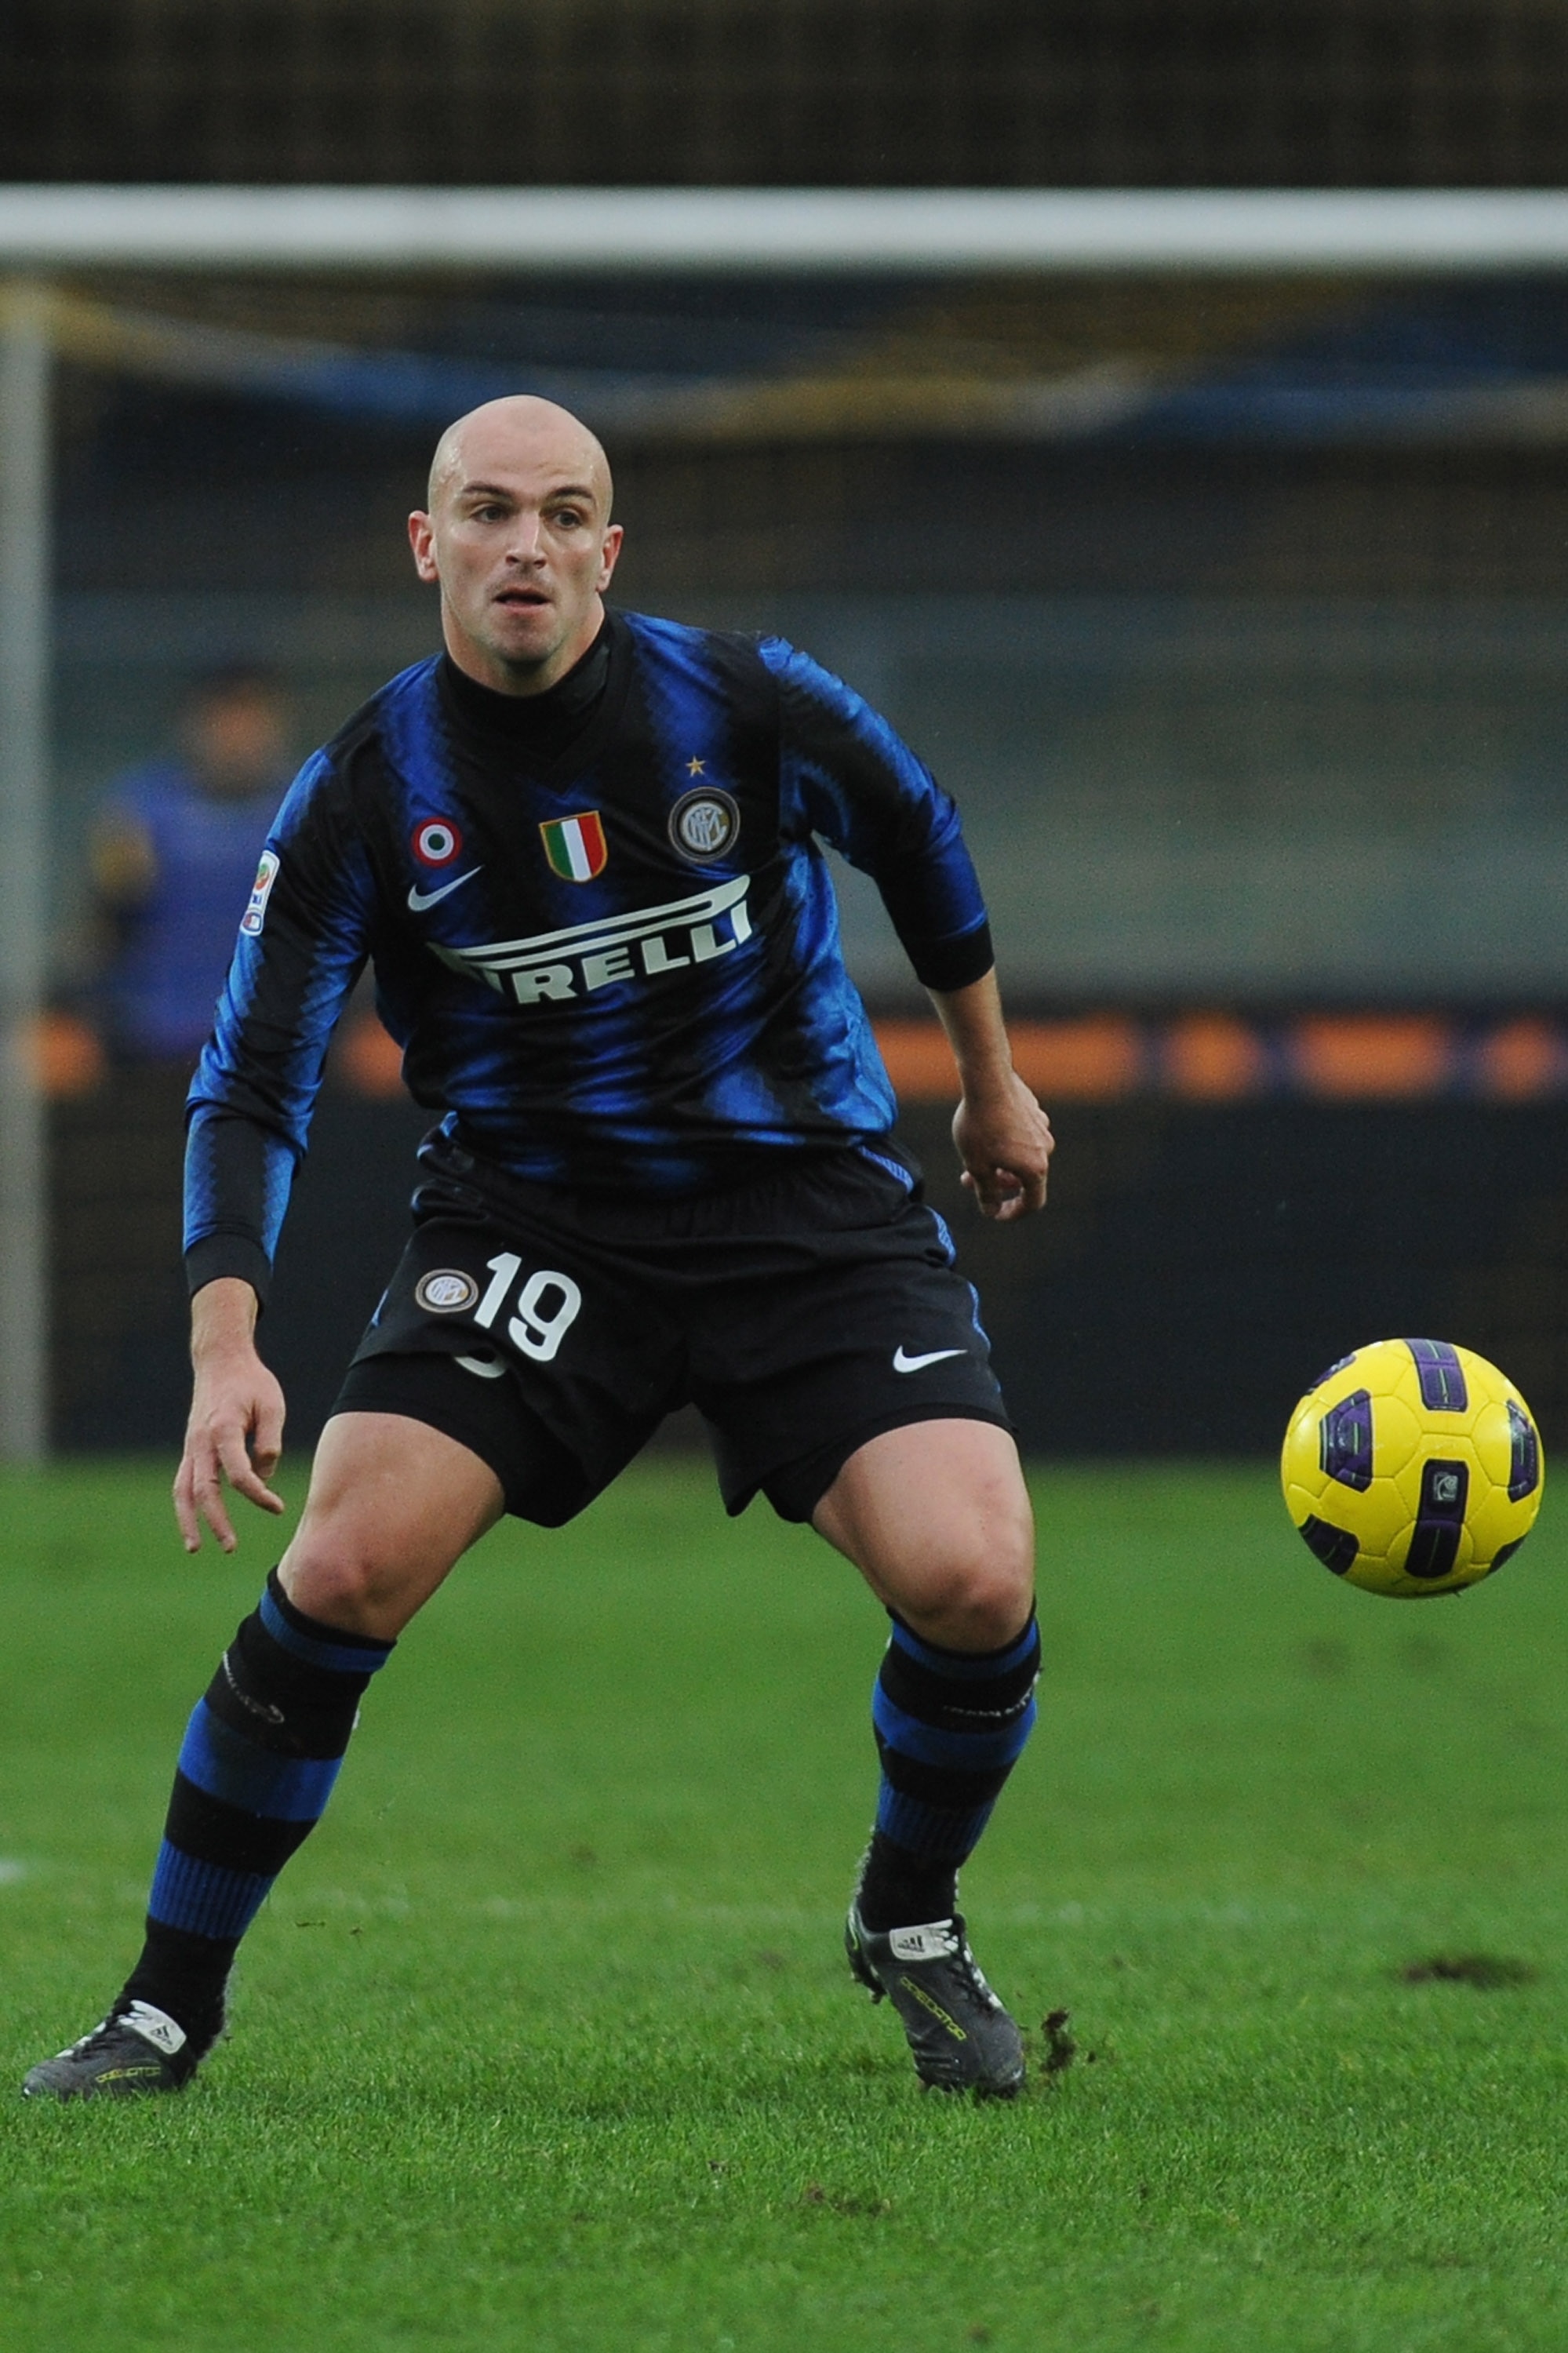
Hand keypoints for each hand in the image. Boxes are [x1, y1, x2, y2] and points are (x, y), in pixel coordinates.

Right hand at [173, 1280, 286, 1552]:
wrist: (220, 1361)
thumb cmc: (251, 1383)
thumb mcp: (272, 1406)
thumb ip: (269, 1443)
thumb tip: (263, 1478)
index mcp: (223, 1429)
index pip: (239, 1474)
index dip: (258, 1495)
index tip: (277, 1508)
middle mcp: (201, 1441)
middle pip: (204, 1490)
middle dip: (216, 1522)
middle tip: (230, 1547)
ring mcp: (191, 1446)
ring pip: (183, 1490)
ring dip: (187, 1521)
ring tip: (194, 1549)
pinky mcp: (190, 1448)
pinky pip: (182, 1481)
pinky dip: (185, 1504)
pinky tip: (193, 1525)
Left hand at [953, 1073, 1053, 1221]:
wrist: (986, 1080)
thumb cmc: (980, 1126)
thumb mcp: (977, 1166)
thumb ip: (987, 1193)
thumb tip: (992, 1211)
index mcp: (1035, 1168)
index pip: (1032, 1203)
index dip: (1014, 1213)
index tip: (995, 1212)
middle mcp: (1045, 1149)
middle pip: (1024, 1178)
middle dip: (997, 1183)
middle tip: (968, 1180)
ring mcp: (1042, 1128)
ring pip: (1022, 1156)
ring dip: (999, 1162)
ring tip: (972, 1154)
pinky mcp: (1034, 1111)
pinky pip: (1022, 1136)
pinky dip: (1005, 1142)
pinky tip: (984, 1130)